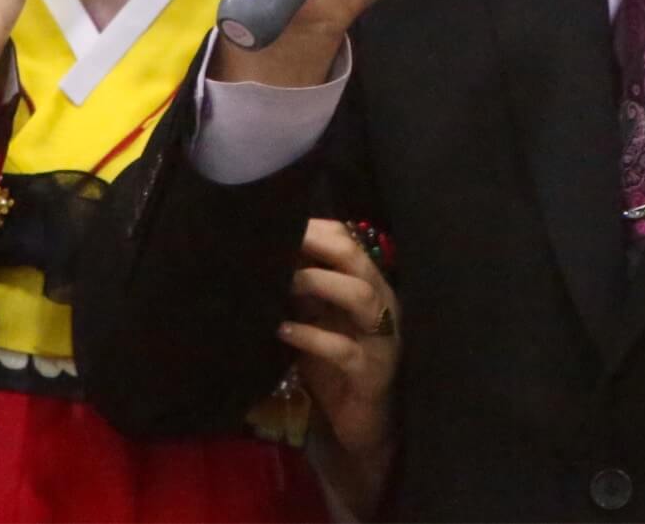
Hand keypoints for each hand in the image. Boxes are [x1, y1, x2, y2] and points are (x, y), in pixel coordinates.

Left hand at [280, 219, 399, 512]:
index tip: (277, 221)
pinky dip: (312, 337)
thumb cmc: (335, 364)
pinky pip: (344, 349)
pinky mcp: (371, 373)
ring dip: (319, 282)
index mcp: (367, 285)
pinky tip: (284, 331)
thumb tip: (263, 254)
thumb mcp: (317, 319)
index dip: (315, 228)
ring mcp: (381, 337)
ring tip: (284, 281)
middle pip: (356, 257)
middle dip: (318, 243)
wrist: (360, 423)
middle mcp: (380, 303)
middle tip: (279, 240)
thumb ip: (301, 289)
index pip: (347, 240)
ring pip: (360, 295)